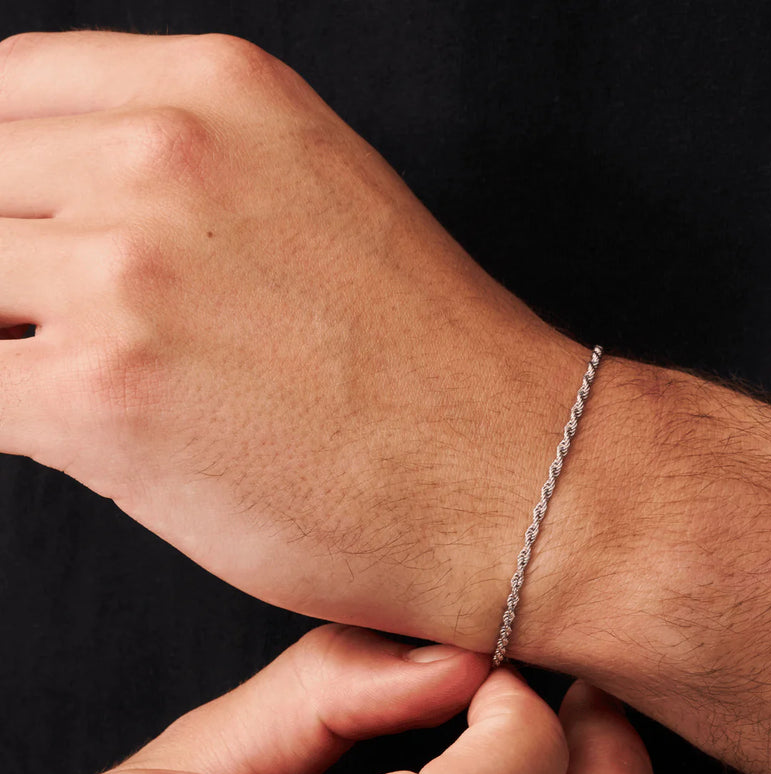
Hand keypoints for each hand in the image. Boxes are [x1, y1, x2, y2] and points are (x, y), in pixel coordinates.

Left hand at [0, 29, 593, 647]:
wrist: (513, 480)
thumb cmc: (430, 372)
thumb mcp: (317, 207)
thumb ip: (179, 186)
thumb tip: (51, 233)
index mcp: (220, 91)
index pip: (4, 95)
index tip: (12, 247)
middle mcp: (164, 155)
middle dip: (0, 273)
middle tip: (50, 335)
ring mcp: (129, 270)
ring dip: (5, 347)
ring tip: (73, 389)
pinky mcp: (102, 395)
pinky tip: (60, 434)